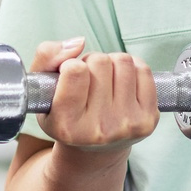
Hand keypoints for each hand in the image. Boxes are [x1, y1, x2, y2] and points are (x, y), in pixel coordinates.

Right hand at [29, 38, 158, 152]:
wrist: (95, 148)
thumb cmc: (66, 115)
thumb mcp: (42, 90)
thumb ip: (47, 57)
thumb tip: (79, 42)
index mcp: (67, 125)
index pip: (76, 71)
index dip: (71, 65)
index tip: (69, 75)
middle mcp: (99, 129)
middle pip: (100, 62)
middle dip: (92, 63)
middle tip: (88, 80)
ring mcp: (127, 125)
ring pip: (123, 61)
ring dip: (112, 63)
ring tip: (104, 80)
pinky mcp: (148, 119)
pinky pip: (143, 70)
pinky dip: (132, 68)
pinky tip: (122, 83)